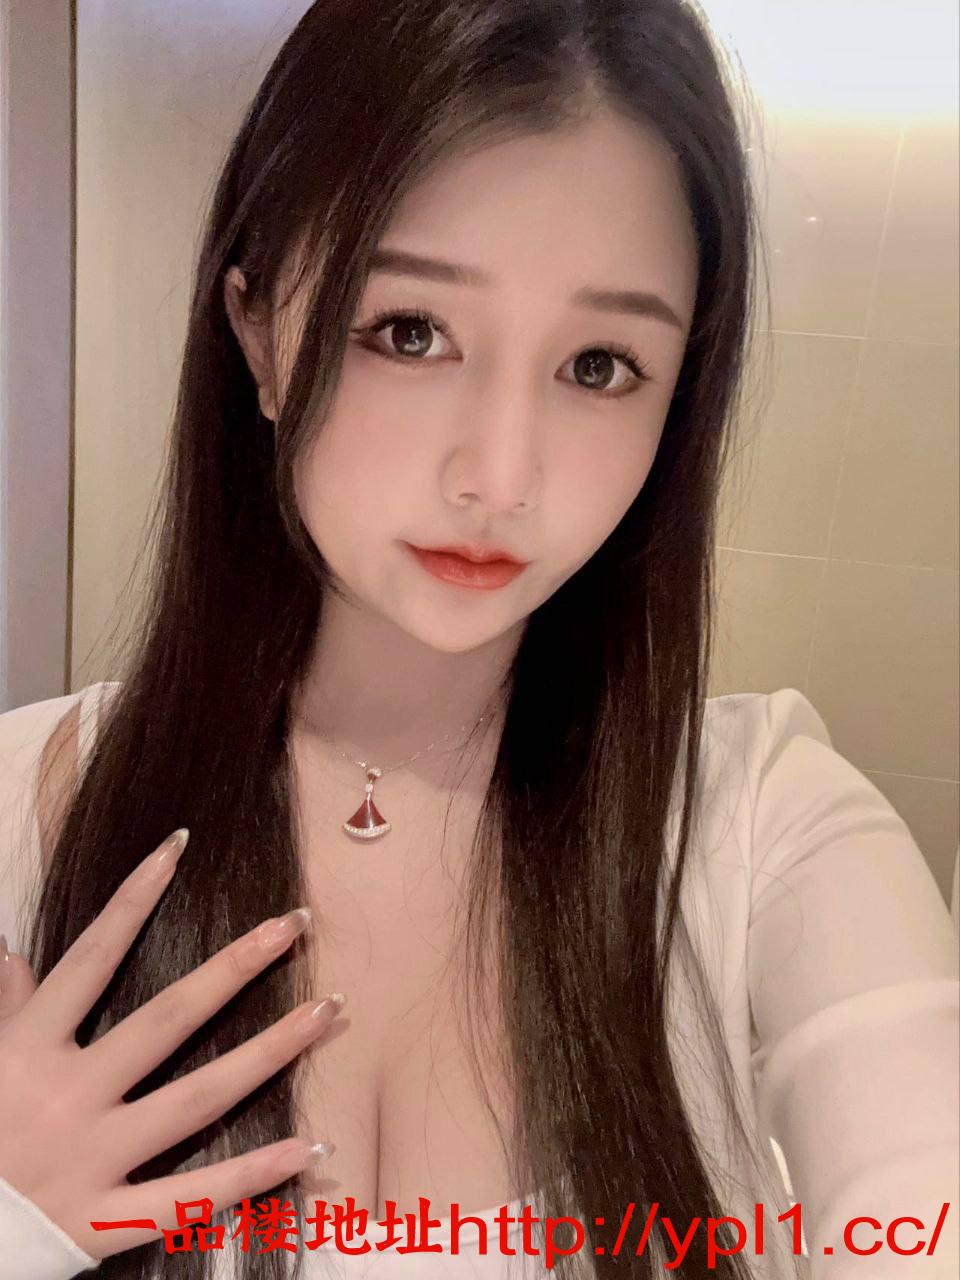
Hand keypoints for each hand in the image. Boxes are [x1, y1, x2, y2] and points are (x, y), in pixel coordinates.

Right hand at [0, 828, 343, 1260]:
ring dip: (270, 1053)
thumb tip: (12, 949)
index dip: (132, 899)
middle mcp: (68, 1096)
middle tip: (295, 923)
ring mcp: (91, 1159)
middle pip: (167, 1019)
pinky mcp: (103, 1223)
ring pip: (197, 1099)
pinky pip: (190, 1197)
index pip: (91, 958)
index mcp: (29, 1049)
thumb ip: (4, 1007)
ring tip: (328, 1012)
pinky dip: (252, 1175)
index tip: (178, 847)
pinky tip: (309, 1146)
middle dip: (235, 967)